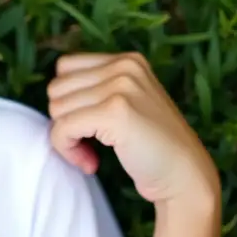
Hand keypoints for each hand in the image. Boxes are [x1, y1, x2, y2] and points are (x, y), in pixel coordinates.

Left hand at [46, 52, 218, 205]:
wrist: (185, 176)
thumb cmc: (151, 146)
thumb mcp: (128, 102)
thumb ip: (96, 90)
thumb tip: (51, 97)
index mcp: (127, 60)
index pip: (65, 68)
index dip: (68, 101)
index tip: (87, 127)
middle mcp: (124, 66)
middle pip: (56, 88)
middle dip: (64, 120)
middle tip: (87, 144)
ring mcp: (121, 87)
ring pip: (56, 109)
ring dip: (66, 139)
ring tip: (91, 153)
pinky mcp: (115, 112)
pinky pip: (63, 128)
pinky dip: (68, 150)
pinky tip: (91, 162)